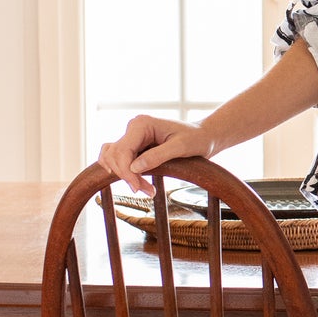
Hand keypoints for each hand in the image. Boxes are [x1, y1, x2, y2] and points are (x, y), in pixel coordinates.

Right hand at [98, 114, 215, 197]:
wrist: (204, 136)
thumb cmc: (196, 139)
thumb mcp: (181, 147)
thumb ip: (157, 156)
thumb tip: (133, 168)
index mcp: (141, 124)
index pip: (122, 151)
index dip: (127, 172)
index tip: (139, 189)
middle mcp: (133, 127)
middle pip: (115, 156)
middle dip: (127, 176)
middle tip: (148, 192)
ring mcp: (132, 136)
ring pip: (112, 158)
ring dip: (123, 175)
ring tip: (144, 189)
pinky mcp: (135, 145)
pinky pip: (117, 158)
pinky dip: (122, 171)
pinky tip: (133, 182)